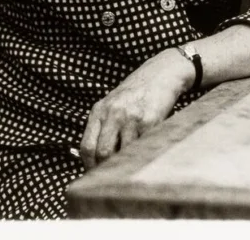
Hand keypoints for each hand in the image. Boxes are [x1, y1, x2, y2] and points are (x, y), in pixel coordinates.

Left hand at [80, 48, 193, 169]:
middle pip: (102, 153)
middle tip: (112, 176)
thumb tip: (94, 160)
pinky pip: (141, 147)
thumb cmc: (137, 92)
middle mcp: (113, 113)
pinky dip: (141, 154)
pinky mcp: (149, 121)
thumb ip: (102, 126)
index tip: (95, 174)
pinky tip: (144, 151)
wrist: (162, 72)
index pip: (87, 146)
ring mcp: (131, 117)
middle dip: (106, 169)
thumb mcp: (113, 103)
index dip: (89, 165)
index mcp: (99, 110)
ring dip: (125, 163)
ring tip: (130, 164)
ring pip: (121, 153)